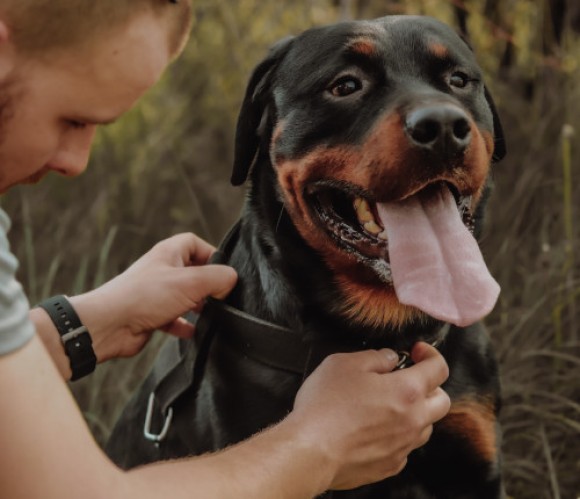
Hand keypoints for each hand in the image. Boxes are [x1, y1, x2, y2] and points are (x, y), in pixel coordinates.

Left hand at [69, 233, 236, 361]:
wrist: (109, 324)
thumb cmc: (144, 297)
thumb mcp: (190, 282)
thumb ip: (217, 278)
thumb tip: (231, 280)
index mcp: (168, 254)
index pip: (194, 243)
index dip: (211, 254)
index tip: (223, 271)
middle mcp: (161, 270)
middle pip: (192, 271)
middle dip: (207, 284)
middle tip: (220, 296)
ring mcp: (156, 293)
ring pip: (184, 296)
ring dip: (198, 305)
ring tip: (210, 314)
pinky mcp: (151, 315)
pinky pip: (173, 318)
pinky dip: (184, 324)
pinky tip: (193, 332)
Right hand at [289, 342, 449, 490]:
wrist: (310, 452)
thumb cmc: (325, 408)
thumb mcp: (344, 363)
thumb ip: (375, 357)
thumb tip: (389, 359)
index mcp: (406, 391)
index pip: (439, 368)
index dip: (430, 354)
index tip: (417, 352)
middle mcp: (413, 420)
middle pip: (441, 401)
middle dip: (429, 386)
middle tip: (406, 378)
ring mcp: (403, 446)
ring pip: (425, 426)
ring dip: (414, 412)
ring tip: (386, 405)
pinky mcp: (389, 466)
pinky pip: (404, 447)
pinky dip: (397, 435)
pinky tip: (374, 428)